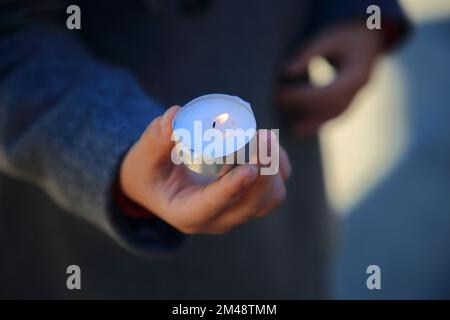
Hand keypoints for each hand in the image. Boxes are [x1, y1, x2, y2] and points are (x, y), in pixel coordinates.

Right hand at [120, 106, 291, 234]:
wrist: (159, 185)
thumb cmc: (149, 172)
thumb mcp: (143, 158)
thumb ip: (156, 139)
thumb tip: (174, 116)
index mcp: (188, 213)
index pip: (214, 206)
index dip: (234, 188)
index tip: (250, 168)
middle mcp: (218, 217)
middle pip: (253, 203)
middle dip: (264, 171)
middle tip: (263, 135)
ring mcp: (237, 209)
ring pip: (270, 196)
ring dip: (273, 166)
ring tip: (263, 135)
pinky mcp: (250, 197)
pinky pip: (275, 185)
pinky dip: (277, 163)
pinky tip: (265, 141)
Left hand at [277, 22, 383, 137]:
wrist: (368, 38)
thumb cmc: (345, 36)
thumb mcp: (327, 39)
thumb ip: (308, 54)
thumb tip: (285, 72)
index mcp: (358, 73)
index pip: (328, 91)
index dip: (304, 96)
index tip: (281, 94)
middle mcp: (361, 89)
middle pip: (331, 106)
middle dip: (304, 107)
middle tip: (278, 104)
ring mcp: (358, 96)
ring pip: (334, 115)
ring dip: (313, 123)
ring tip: (292, 131)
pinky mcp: (351, 100)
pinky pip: (335, 115)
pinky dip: (318, 122)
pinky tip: (301, 130)